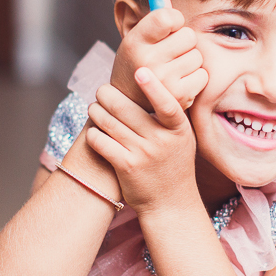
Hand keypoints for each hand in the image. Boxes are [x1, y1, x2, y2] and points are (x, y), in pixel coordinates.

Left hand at [86, 68, 198, 214]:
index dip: (154, 87)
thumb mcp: (182, 139)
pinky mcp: (126, 167)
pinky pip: (101, 142)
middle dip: (107, 95)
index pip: (167, 104)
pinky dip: (93, 134)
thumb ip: (170, 116)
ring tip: (94, 108)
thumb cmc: (174, 165)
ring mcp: (143, 154)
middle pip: (126, 108)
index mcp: (178, 130)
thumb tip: (150, 82)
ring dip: (96, 112)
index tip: (140, 72)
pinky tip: (94, 133)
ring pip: (109, 122)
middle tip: (102, 91)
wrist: (171, 204)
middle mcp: (162, 141)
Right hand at [111, 0, 207, 111]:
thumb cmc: (136, 65)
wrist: (129, 105)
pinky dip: (195, 78)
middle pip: (188, 36)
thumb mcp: (137, 40)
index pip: (167, 17)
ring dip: (189, 60)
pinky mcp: (179, 97)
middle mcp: (148, 61)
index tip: (167, 28)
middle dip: (183, 42)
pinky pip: (203, 75)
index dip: (173, 19)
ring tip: (172, 69)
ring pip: (197, 55)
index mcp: (135, 42)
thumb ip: (154, 18)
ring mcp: (164, 81)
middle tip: (169, 53)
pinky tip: (179, 82)